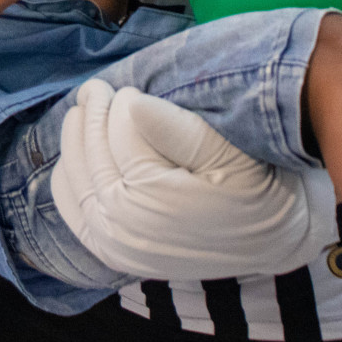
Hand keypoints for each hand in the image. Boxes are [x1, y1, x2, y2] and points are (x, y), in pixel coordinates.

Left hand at [52, 80, 334, 279]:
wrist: (273, 241)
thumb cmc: (256, 189)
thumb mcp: (228, 154)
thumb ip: (178, 130)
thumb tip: (131, 105)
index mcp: (151, 201)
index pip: (120, 133)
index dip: (123, 103)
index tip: (130, 89)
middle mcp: (123, 230)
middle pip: (92, 153)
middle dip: (92, 113)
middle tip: (96, 87)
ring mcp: (114, 246)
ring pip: (75, 175)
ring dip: (75, 138)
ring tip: (85, 108)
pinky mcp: (111, 253)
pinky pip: (70, 206)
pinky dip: (68, 174)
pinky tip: (78, 151)